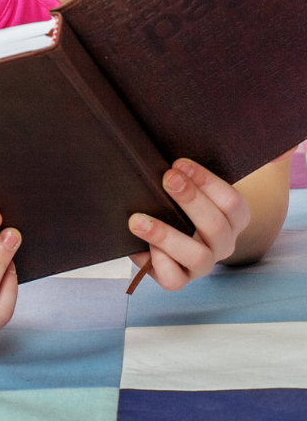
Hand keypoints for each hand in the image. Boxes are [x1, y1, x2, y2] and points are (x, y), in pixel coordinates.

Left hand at [128, 158, 250, 290]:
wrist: (164, 226)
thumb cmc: (186, 194)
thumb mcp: (207, 175)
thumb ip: (254, 159)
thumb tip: (288, 144)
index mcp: (234, 219)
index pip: (233, 203)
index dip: (207, 182)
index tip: (179, 163)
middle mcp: (222, 243)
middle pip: (215, 227)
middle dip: (191, 201)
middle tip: (166, 178)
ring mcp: (201, 263)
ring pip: (198, 257)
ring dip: (167, 236)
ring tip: (138, 220)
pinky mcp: (177, 277)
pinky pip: (175, 280)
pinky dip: (158, 264)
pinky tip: (139, 245)